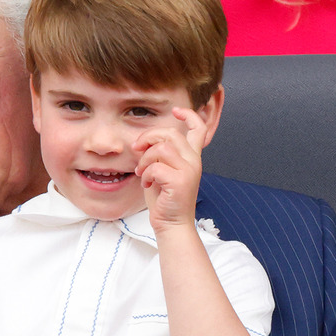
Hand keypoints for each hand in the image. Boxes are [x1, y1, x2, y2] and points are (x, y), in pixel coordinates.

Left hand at [133, 107, 205, 232]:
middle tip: (136, 149)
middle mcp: (194, 161)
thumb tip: (143, 141)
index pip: (198, 128)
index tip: (175, 111)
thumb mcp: (161, 171)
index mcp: (191, 157)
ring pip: (162, 148)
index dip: (188, 115)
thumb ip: (158, 154)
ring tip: (143, 173)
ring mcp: (189, 171)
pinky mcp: (180, 181)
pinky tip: (148, 184)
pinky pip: (156, 167)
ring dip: (145, 159)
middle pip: (171, 133)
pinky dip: (147, 174)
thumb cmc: (164, 199)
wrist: (171, 224)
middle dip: (148, 137)